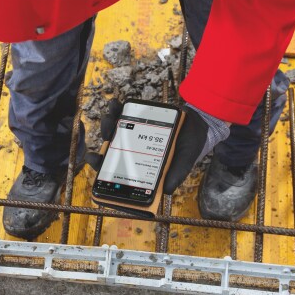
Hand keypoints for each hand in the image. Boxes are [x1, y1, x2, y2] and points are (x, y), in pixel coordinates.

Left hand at [91, 99, 230, 196]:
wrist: (199, 121)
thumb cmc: (191, 146)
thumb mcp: (185, 162)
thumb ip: (176, 174)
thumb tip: (167, 190)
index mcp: (144, 170)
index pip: (120, 178)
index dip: (104, 177)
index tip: (96, 165)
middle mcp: (135, 156)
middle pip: (111, 158)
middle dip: (99, 155)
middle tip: (95, 151)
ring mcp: (134, 139)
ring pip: (113, 135)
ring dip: (107, 126)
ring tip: (109, 117)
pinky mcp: (137, 122)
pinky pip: (122, 117)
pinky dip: (117, 110)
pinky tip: (116, 104)